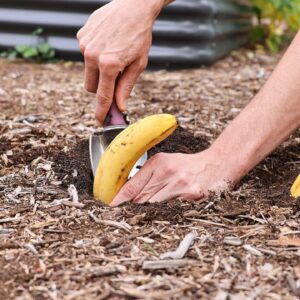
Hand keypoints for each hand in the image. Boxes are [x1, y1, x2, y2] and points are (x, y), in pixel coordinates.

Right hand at [77, 0, 162, 123]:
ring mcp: (85, 45)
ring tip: (113, 55)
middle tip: (114, 79)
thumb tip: (120, 106)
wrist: (133, 7)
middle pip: (91, 87)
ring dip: (98, 71)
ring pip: (88, 71)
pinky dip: (95, 55)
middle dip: (101, 88)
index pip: (103, 96)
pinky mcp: (81, 36)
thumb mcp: (138, 64)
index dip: (101, 111)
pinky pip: (86, 54)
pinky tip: (107, 44)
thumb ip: (126, 87)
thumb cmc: (139, 36)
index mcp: (109, 64)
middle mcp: (92, 55)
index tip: (100, 121)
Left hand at [110, 150, 233, 205]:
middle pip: (141, 199)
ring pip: (154, 208)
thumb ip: (148, 176)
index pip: (133, 186)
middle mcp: (168, 173)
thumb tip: (128, 194)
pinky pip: (171, 211)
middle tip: (125, 216)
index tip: (111, 208)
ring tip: (144, 217)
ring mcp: (180, 186)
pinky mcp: (191, 197)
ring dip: (148, 214)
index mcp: (159, 163)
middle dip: (132, 209)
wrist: (217, 165)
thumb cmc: (188, 165)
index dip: (120, 199)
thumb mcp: (165, 163)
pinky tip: (163, 216)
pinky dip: (164, 216)